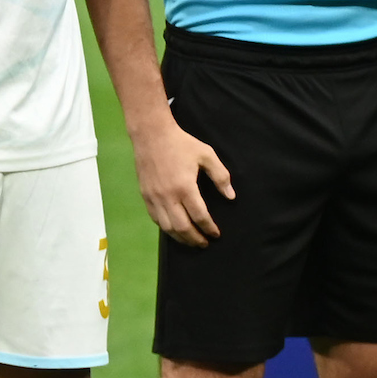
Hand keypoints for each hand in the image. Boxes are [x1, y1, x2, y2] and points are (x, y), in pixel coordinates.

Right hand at [131, 115, 232, 247]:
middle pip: (183, 227)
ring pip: (167, 227)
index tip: (216, 234)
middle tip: (205, 243)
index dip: (209, 228)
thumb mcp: (206, 154)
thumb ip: (220, 176)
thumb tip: (230, 196)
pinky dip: (166, 228)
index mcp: (185, 187)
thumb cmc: (181, 143)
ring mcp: (154, 197)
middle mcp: (168, 196)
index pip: (200, 216)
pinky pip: (156, 219)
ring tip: (191, 241)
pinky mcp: (145, 196)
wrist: (151, 134)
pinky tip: (174, 229)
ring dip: (180, 238)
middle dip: (195, 239)